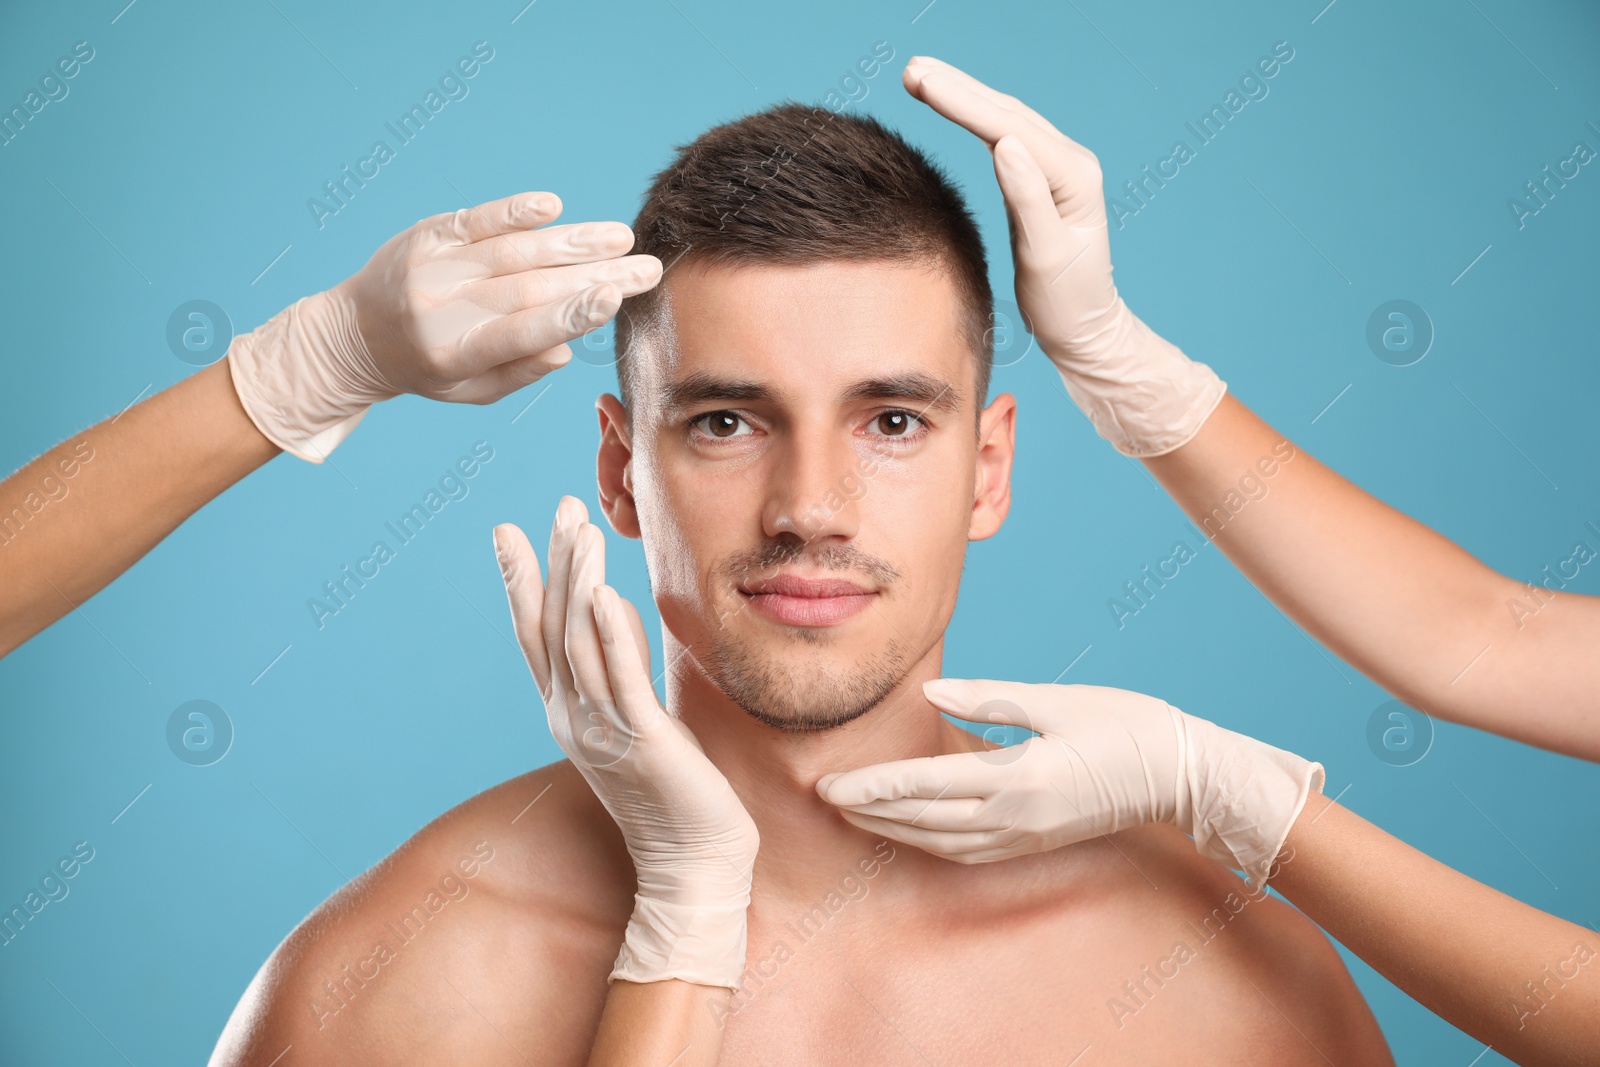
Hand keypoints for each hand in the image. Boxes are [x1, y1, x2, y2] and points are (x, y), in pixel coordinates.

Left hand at [229, 192, 661, 461]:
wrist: (353, 333)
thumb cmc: (427, 369)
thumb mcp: (469, 392)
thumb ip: (518, 373)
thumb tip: (566, 349)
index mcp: (454, 353)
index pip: (519, 332)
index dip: (568, 316)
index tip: (613, 300)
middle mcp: (441, 307)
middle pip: (530, 288)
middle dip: (595, 276)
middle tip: (648, 269)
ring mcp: (433, 266)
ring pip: (514, 250)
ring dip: (573, 243)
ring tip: (622, 239)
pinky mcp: (428, 235)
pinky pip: (476, 219)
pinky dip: (515, 212)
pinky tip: (554, 207)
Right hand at [494, 496, 757, 990]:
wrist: (693, 862)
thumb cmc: (673, 792)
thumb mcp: (635, 723)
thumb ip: (619, 674)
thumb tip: (609, 618)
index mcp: (569, 713)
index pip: (536, 636)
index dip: (520, 582)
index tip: (508, 532)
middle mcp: (575, 718)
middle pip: (553, 628)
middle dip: (552, 564)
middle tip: (557, 508)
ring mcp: (605, 731)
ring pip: (582, 645)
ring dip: (578, 583)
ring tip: (580, 531)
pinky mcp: (644, 742)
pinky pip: (621, 680)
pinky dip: (611, 635)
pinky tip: (605, 595)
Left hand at [816, 679, 1321, 886]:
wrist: (1185, 775)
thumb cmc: (1126, 726)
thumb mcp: (1058, 702)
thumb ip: (989, 699)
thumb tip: (930, 694)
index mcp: (1018, 779)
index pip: (925, 787)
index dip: (873, 787)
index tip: (829, 784)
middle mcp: (1016, 818)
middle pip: (923, 821)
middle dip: (869, 811)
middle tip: (822, 797)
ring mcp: (1026, 836)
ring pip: (941, 842)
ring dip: (892, 829)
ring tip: (854, 813)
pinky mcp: (1035, 842)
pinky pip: (968, 850)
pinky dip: (929, 841)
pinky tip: (909, 830)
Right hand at [902, 56, 1224, 456]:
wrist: (1086, 330)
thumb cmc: (1068, 304)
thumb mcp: (1046, 258)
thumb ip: (1028, 200)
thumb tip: (1005, 145)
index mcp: (1073, 176)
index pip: (1009, 128)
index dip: (963, 103)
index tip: (922, 81)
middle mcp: (1069, 162)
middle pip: (1006, 112)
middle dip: (957, 88)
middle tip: (912, 70)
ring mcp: (1056, 168)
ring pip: (1004, 119)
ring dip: (963, 96)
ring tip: (921, 78)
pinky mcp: (1040, 180)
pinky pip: (1004, 137)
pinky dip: (975, 117)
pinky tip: (953, 103)